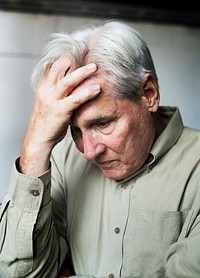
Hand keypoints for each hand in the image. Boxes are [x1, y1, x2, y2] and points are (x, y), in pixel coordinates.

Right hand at [19, 56, 99, 175]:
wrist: (39, 138)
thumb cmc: (47, 121)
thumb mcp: (49, 102)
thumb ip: (57, 92)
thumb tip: (72, 84)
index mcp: (43, 87)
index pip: (52, 67)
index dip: (65, 58)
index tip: (78, 52)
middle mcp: (46, 90)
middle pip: (58, 68)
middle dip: (73, 59)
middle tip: (87, 53)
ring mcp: (51, 100)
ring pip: (67, 81)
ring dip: (82, 73)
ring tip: (95, 67)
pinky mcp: (59, 111)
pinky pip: (75, 99)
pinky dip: (87, 93)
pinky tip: (97, 89)